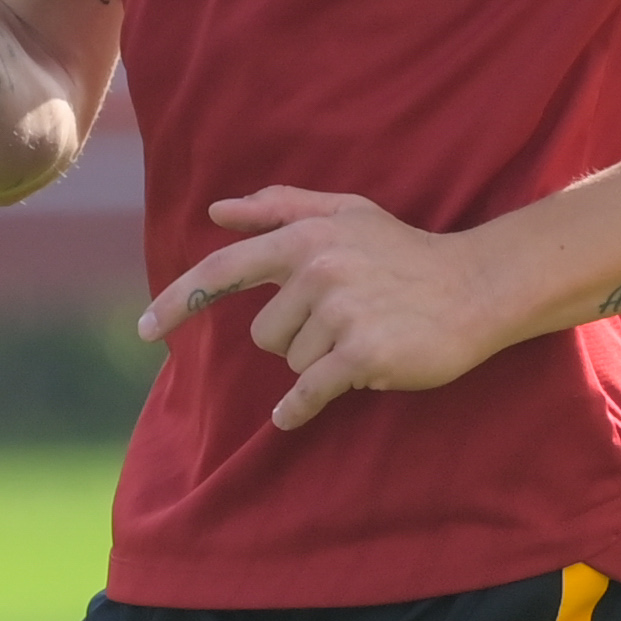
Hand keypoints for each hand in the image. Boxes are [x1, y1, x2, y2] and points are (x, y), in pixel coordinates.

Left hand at [139, 187, 501, 431]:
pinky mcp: (362, 354)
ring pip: (291, 362)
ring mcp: (341, 313)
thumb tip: (216, 211)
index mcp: (308, 237)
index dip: (178, 301)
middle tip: (347, 319)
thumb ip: (281, 208)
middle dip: (298, 335)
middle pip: (264, 332)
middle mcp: (319, 270)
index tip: (144, 330)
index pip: (223, 269)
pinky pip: (307, 393)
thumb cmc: (407, 252)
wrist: (476, 287)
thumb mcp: (349, 214)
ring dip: (322, 360)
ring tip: (365, 335)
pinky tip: (299, 412)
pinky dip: (300, 408)